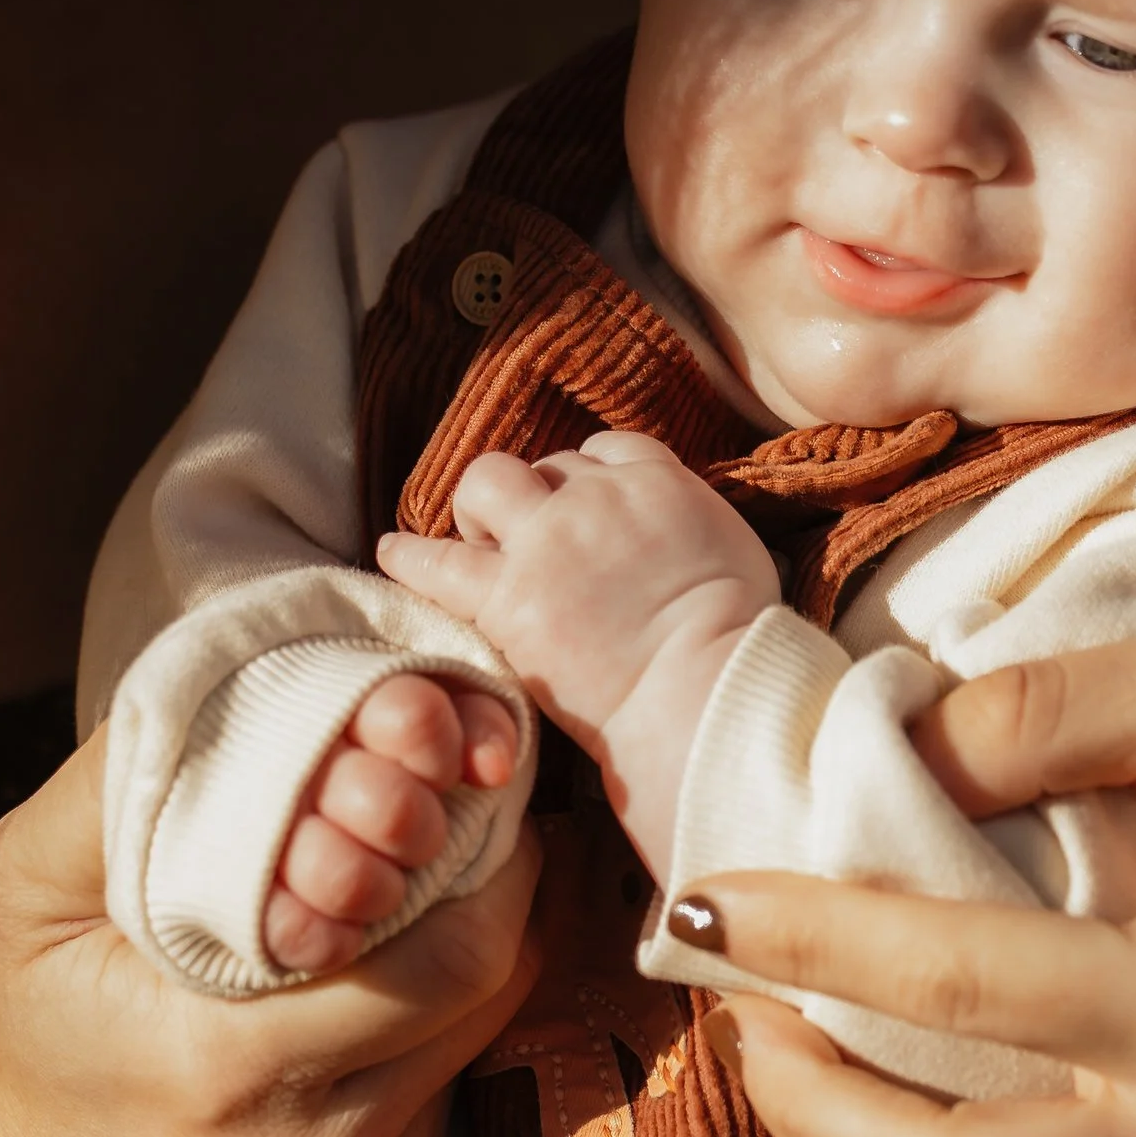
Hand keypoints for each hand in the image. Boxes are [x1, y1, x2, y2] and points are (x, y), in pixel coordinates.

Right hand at [0, 727, 540, 1136]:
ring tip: (420, 875)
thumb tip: (246, 672)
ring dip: (477, 935)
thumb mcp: (29, 886)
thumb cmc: (39, 1019)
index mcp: (226, 1074)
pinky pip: (482, 1087)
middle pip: (493, 981)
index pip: (447, 951)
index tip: (448, 770)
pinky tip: (397, 980)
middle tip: (450, 807)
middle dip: (490, 875)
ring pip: (498, 1026)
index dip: (473, 845)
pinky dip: (458, 1015)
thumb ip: (123, 782)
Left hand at [379, 430, 776, 877]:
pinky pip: (437, 561)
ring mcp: (546, 542)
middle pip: (547, 464)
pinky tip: (392, 554)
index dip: (589, 480)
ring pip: (487, 482)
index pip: (607, 450)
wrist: (704, 685)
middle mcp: (597, 496)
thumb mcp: (743, 555)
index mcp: (660, 482)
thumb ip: (700, 529)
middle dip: (537, 493)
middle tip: (534, 537)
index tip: (585, 508)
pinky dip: (410, 555)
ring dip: (480, 508)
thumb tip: (690, 542)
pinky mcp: (506, 598)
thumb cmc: (740, 642)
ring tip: (479, 540)